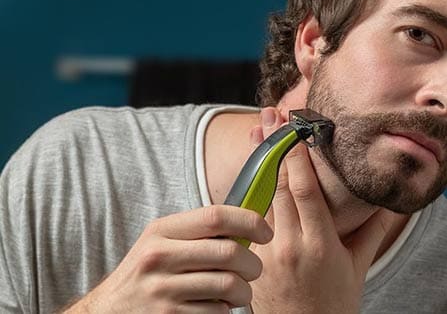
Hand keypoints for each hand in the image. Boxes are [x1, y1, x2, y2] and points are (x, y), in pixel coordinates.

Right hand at [64, 205, 272, 312]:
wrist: (108, 312)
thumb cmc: (146, 273)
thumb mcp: (161, 242)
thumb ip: (198, 232)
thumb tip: (247, 225)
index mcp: (161, 231)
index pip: (216, 216)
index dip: (249, 221)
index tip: (265, 232)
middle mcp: (159, 257)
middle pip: (229, 253)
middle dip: (253, 263)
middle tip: (253, 269)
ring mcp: (162, 291)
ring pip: (229, 286)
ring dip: (244, 291)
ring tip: (239, 291)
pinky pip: (218, 312)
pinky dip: (225, 310)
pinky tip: (217, 306)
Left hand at [249, 107, 393, 313]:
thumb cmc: (335, 305)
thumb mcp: (358, 268)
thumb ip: (373, 232)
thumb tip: (393, 203)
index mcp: (321, 244)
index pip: (306, 189)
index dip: (300, 155)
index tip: (299, 128)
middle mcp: (290, 245)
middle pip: (279, 185)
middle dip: (275, 146)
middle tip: (273, 115)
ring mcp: (266, 253)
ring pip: (258, 195)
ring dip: (256, 160)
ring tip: (256, 128)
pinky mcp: (251, 259)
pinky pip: (246, 217)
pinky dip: (247, 187)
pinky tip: (247, 165)